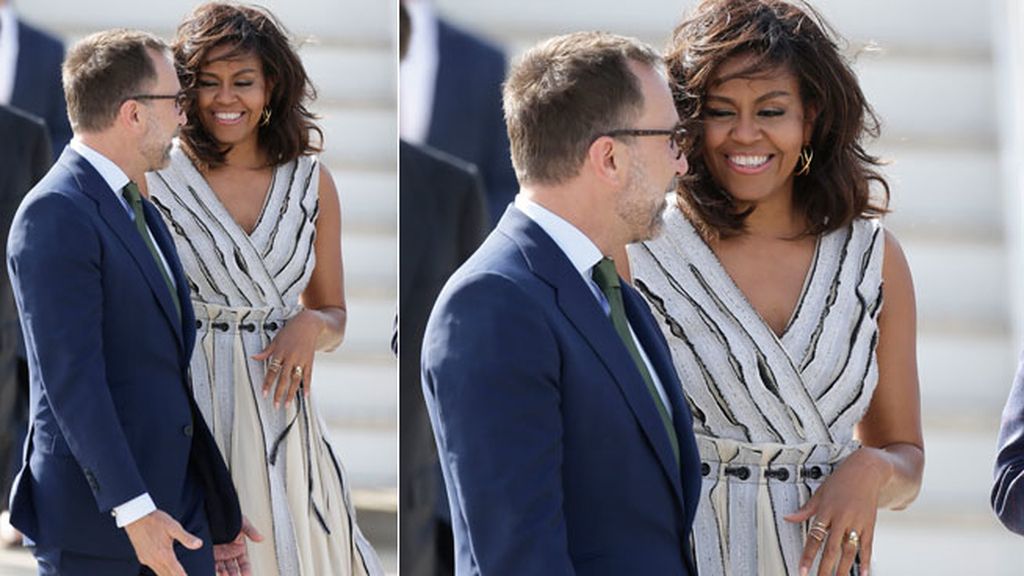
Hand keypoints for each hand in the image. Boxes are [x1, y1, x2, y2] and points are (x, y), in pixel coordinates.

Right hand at [124, 509, 202, 575]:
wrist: (135, 517)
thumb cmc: (156, 520)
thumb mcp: (174, 527)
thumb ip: (186, 538)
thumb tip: (199, 544)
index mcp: (164, 554)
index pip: (176, 572)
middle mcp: (154, 560)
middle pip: (167, 575)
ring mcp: (146, 559)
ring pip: (159, 573)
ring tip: (176, 575)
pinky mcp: (142, 557)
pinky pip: (153, 568)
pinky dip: (160, 572)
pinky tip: (164, 570)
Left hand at [213, 516, 263, 575]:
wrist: (213, 513)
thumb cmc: (229, 516)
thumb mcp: (242, 523)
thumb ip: (251, 531)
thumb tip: (261, 538)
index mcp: (239, 546)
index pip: (244, 562)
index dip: (246, 569)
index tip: (247, 575)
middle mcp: (230, 552)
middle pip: (234, 568)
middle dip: (235, 574)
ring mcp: (220, 553)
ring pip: (223, 568)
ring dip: (225, 574)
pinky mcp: (210, 553)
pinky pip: (213, 564)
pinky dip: (215, 569)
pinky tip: (217, 572)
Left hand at [251, 310, 324, 408]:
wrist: (309, 324)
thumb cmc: (291, 330)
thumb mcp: (276, 339)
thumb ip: (266, 351)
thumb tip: (254, 357)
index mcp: (281, 352)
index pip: (272, 371)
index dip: (268, 383)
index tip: (264, 393)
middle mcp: (291, 358)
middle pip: (284, 378)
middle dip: (279, 392)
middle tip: (275, 404)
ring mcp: (301, 360)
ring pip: (296, 380)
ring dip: (291, 393)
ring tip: (287, 404)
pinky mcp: (310, 361)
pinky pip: (308, 376)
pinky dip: (307, 386)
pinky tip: (305, 395)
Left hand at [784, 448, 891, 575]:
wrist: (867, 470)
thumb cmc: (841, 480)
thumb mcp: (820, 492)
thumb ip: (806, 509)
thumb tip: (788, 518)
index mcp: (827, 511)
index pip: (815, 538)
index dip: (808, 556)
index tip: (802, 570)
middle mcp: (842, 518)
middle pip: (832, 549)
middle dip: (824, 568)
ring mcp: (857, 523)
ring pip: (849, 551)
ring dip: (843, 569)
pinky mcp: (870, 525)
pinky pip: (867, 547)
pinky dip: (866, 561)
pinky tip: (863, 574)